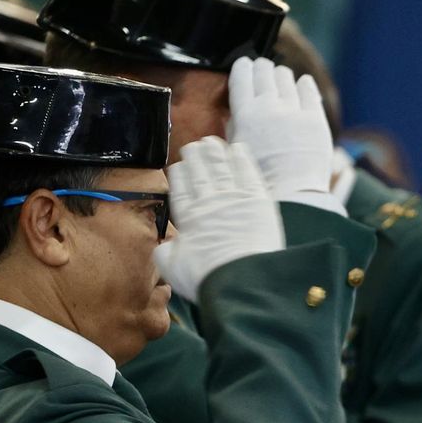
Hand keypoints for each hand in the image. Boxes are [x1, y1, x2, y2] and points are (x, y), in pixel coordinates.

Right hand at [153, 137, 284, 302]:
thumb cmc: (207, 279)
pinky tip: (238, 148)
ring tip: (211, 141)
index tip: (178, 166)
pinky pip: (248, 172)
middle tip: (193, 146)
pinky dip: (241, 159)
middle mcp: (209, 203)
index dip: (179, 176)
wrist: (241, 280)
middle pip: (200, 174)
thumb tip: (164, 246)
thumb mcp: (172, 269)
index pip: (181, 190)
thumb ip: (164, 253)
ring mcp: (234, 198)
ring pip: (221, 168)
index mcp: (188, 219)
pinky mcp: (258, 200)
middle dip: (196, 158)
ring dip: (215, 153)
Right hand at [226, 56, 333, 200]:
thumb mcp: (235, 151)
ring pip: (286, 78)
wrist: (291, 195)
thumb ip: (234, 126)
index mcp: (245, 114)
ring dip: (282, 75)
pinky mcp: (315, 119)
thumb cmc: (258, 178)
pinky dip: (305, 85)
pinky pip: (310, 92)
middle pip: (265, 73)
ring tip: (281, 75)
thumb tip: (233, 111)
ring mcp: (294, 111)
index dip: (242, 67)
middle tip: (263, 66)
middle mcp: (269, 107)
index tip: (244, 64)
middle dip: (262, 67)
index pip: (241, 78)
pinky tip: (303, 82)